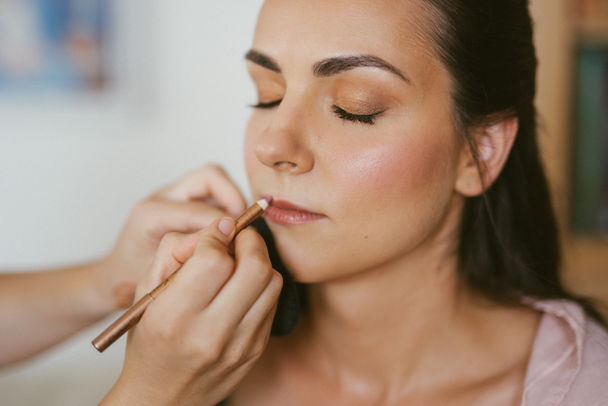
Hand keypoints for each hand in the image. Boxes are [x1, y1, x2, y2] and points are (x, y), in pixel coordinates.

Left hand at [94, 165, 245, 311]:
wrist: (116, 275)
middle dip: (232, 197)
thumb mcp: (157, 276)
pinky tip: (232, 231)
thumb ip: (186, 258)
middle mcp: (162, 197)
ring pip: (215, 179)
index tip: (237, 242)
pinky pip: (215, 191)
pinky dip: (229, 206)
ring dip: (233, 200)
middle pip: (209, 176)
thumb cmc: (131, 278)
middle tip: (243, 227)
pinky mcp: (185, 199)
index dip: (222, 224)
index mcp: (149, 214)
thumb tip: (226, 247)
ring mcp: (175, 195)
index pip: (196, 209)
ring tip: (240, 229)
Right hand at [102, 218, 282, 405]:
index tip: (214, 232)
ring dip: (259, 260)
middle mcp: (210, 334)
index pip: (214, 260)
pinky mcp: (256, 349)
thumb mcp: (146, 291)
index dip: (217, 235)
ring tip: (240, 261)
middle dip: (249, 240)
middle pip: (254, 267)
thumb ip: (175, 250)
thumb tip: (217, 226)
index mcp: (174, 317)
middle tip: (237, 238)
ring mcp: (239, 345)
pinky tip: (244, 286)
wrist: (163, 396)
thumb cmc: (150, 340)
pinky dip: (263, 284)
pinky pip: (274, 302)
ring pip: (272, 281)